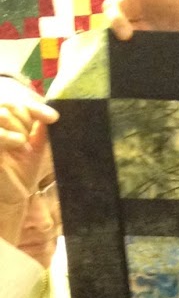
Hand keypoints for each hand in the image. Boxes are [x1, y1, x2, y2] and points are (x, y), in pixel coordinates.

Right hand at [0, 85, 55, 238]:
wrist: (14, 194)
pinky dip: (8, 135)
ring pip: (3, 115)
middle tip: (28, 140)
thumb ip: (40, 128)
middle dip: (25, 120)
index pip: (18, 103)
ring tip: (22, 146)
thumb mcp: (35, 146)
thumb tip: (53, 114)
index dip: (35, 108)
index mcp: (4, 121)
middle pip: (10, 106)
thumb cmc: (22, 170)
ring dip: (19, 129)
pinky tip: (20, 142)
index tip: (54, 118)